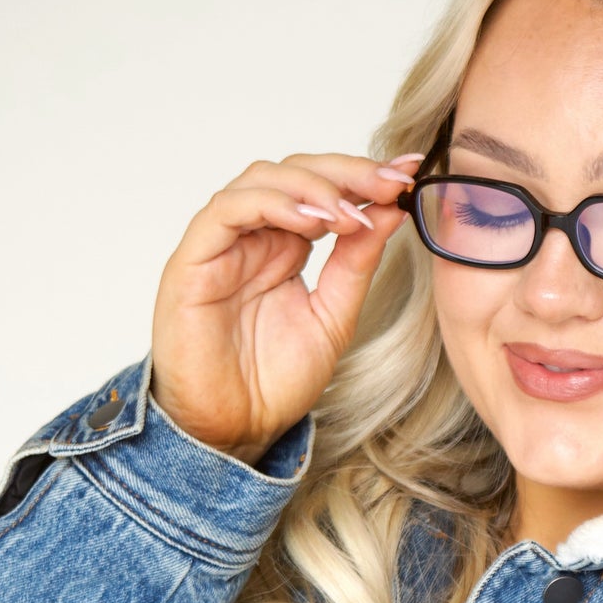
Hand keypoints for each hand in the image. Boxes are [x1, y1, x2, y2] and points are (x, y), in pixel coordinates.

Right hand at [149, 150, 422, 461]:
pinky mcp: (193, 260)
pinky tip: (312, 222)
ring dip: (312, 187)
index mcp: (284, 245)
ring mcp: (221, 244)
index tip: (409, 174)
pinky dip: (272, 205)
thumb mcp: (333, 317)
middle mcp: (253, 236)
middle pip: (295, 172)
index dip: (364, 175)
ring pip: (261, 180)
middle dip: (346, 172)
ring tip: (350, 212)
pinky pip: (227, 211)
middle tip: (389, 182)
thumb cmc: (273, 382)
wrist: (235, 431)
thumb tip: (391, 211)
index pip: (322, 188)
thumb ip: (356, 265)